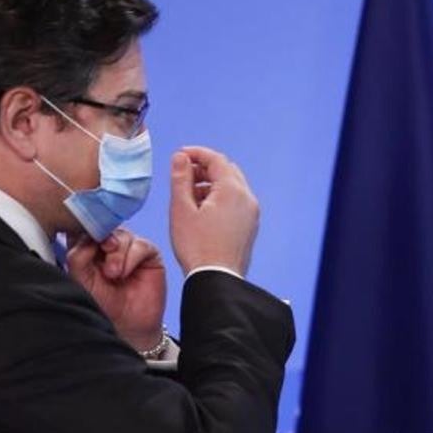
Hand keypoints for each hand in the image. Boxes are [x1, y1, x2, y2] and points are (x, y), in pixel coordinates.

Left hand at [67, 229, 166, 350]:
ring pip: (122, 235)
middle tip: (101, 254)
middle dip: (102, 239)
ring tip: (113, 274)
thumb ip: (78, 255)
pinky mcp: (148, 255)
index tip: (82, 239)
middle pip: (106, 226)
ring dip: (116, 253)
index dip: (85, 229)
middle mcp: (109, 246)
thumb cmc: (101, 305)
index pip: (86, 227)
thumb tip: (89, 236)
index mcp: (89, 248)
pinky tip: (125, 274)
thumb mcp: (81, 280)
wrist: (126, 326)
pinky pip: (140, 245)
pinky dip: (131, 257)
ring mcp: (130, 249)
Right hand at [169, 147, 258, 276]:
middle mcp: (247, 198)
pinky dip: (221, 198)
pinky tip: (202, 211)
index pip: (216, 159)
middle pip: (227, 171)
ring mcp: (251, 213)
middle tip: (184, 175)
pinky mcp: (250, 226)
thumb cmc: (197, 247)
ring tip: (189, 195)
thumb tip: (181, 157)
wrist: (217, 279)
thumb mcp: (181, 209)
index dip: (196, 153)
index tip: (180, 155)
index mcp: (232, 190)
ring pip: (232, 187)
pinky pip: (236, 202)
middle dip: (205, 169)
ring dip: (212, 184)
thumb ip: (181, 178)